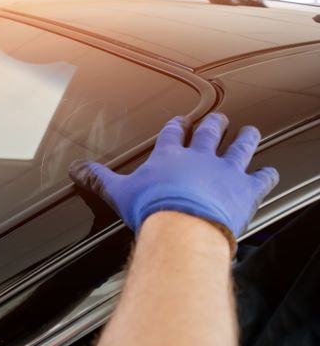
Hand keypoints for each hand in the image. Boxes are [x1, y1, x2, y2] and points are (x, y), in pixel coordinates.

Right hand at [69, 113, 278, 241]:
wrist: (184, 226)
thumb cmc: (151, 209)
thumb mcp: (118, 192)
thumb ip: (99, 179)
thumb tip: (76, 170)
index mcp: (168, 156)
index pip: (172, 134)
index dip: (175, 127)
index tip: (179, 122)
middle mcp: (199, 157)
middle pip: (209, 132)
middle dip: (213, 123)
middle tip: (217, 118)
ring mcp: (225, 170)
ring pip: (239, 146)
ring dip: (244, 137)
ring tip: (248, 131)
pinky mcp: (245, 188)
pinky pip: (262, 177)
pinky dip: (267, 174)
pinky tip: (270, 171)